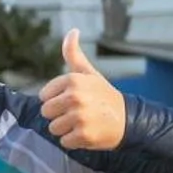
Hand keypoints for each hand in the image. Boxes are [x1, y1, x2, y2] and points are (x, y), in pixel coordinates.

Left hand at [40, 29, 124, 149]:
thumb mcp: (89, 73)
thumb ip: (73, 53)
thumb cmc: (103, 95)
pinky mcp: (84, 135)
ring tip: (83, 123)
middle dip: (59, 115)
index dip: (56, 100)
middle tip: (78, 113)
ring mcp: (79, 117)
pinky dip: (74, 141)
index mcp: (72, 80)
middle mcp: (75, 97)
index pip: (43, 96)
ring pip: (53, 128)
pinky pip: (64, 142)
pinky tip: (87, 133)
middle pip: (46, 112)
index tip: (73, 100)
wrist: (129, 120)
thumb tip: (72, 31)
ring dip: (66, 129)